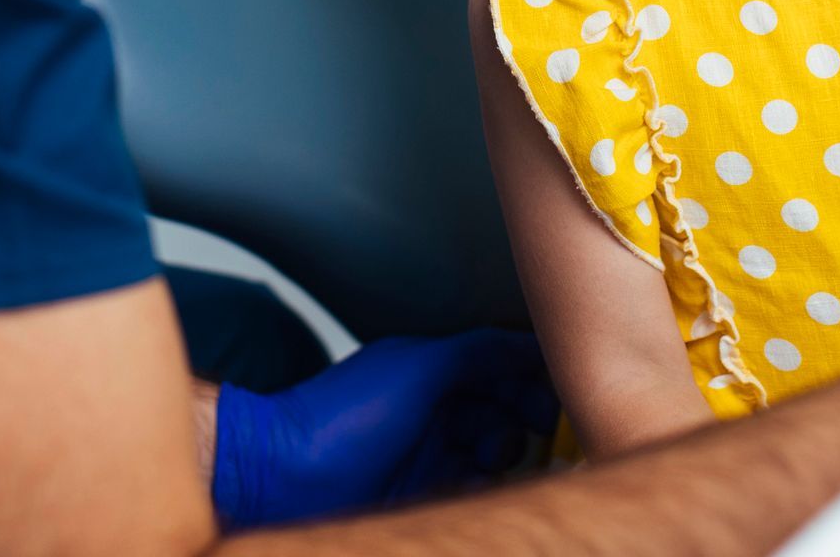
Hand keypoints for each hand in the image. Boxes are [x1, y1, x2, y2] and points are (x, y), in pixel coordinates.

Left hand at [212, 328, 557, 528]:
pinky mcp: (425, 496)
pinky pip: (474, 490)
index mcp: (437, 370)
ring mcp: (432, 454)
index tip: (556, 388)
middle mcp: (439, 410)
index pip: (503, 366)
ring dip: (507, 455)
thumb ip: (481, 350)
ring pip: (496, 454)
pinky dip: (487, 488)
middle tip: (534, 428)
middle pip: (507, 411)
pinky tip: (481, 484)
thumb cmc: (344, 412)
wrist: (283, 476)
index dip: (534, 376)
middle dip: (526, 418)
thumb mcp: (419, 366)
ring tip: (494, 457)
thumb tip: (536, 342)